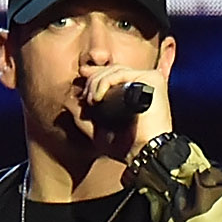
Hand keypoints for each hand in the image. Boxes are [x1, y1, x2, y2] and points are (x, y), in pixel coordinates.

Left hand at [73, 36, 177, 157]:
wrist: (144, 151)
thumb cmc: (125, 145)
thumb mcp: (98, 129)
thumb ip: (84, 115)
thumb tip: (69, 100)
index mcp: (134, 90)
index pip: (113, 75)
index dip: (95, 74)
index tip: (81, 75)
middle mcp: (143, 82)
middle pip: (112, 70)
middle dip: (92, 79)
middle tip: (84, 96)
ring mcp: (148, 79)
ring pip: (114, 70)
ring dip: (96, 83)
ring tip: (91, 102)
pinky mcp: (152, 79)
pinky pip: (121, 73)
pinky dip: (104, 83)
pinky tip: (98, 98)